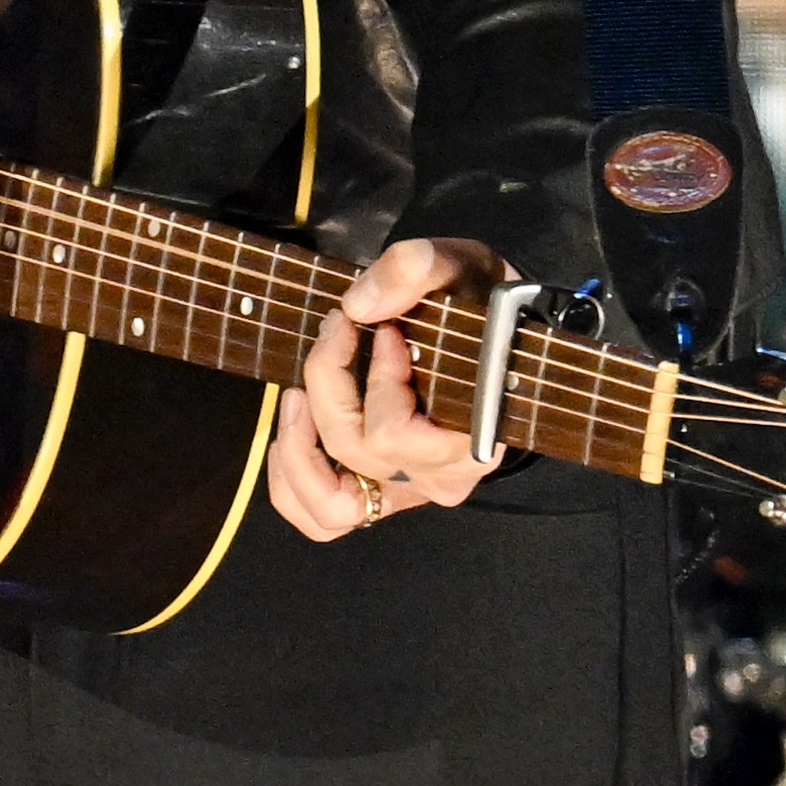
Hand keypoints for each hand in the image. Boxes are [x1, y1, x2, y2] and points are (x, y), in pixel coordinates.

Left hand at [268, 235, 510, 540]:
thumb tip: (359, 304)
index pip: (398, 432)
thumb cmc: (479, 308)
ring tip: (298, 392)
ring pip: (333, 505)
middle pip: (358, 449)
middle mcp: (442, 476)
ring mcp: (410, 492)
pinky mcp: (382, 496)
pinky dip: (292, 481)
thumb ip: (417, 269)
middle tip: (337, 331)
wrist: (495, 338)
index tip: (382, 329)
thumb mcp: (461, 267)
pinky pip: (322, 518)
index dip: (376, 379)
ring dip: (299, 446)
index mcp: (474, 434)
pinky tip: (290, 431)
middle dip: (330, 381)